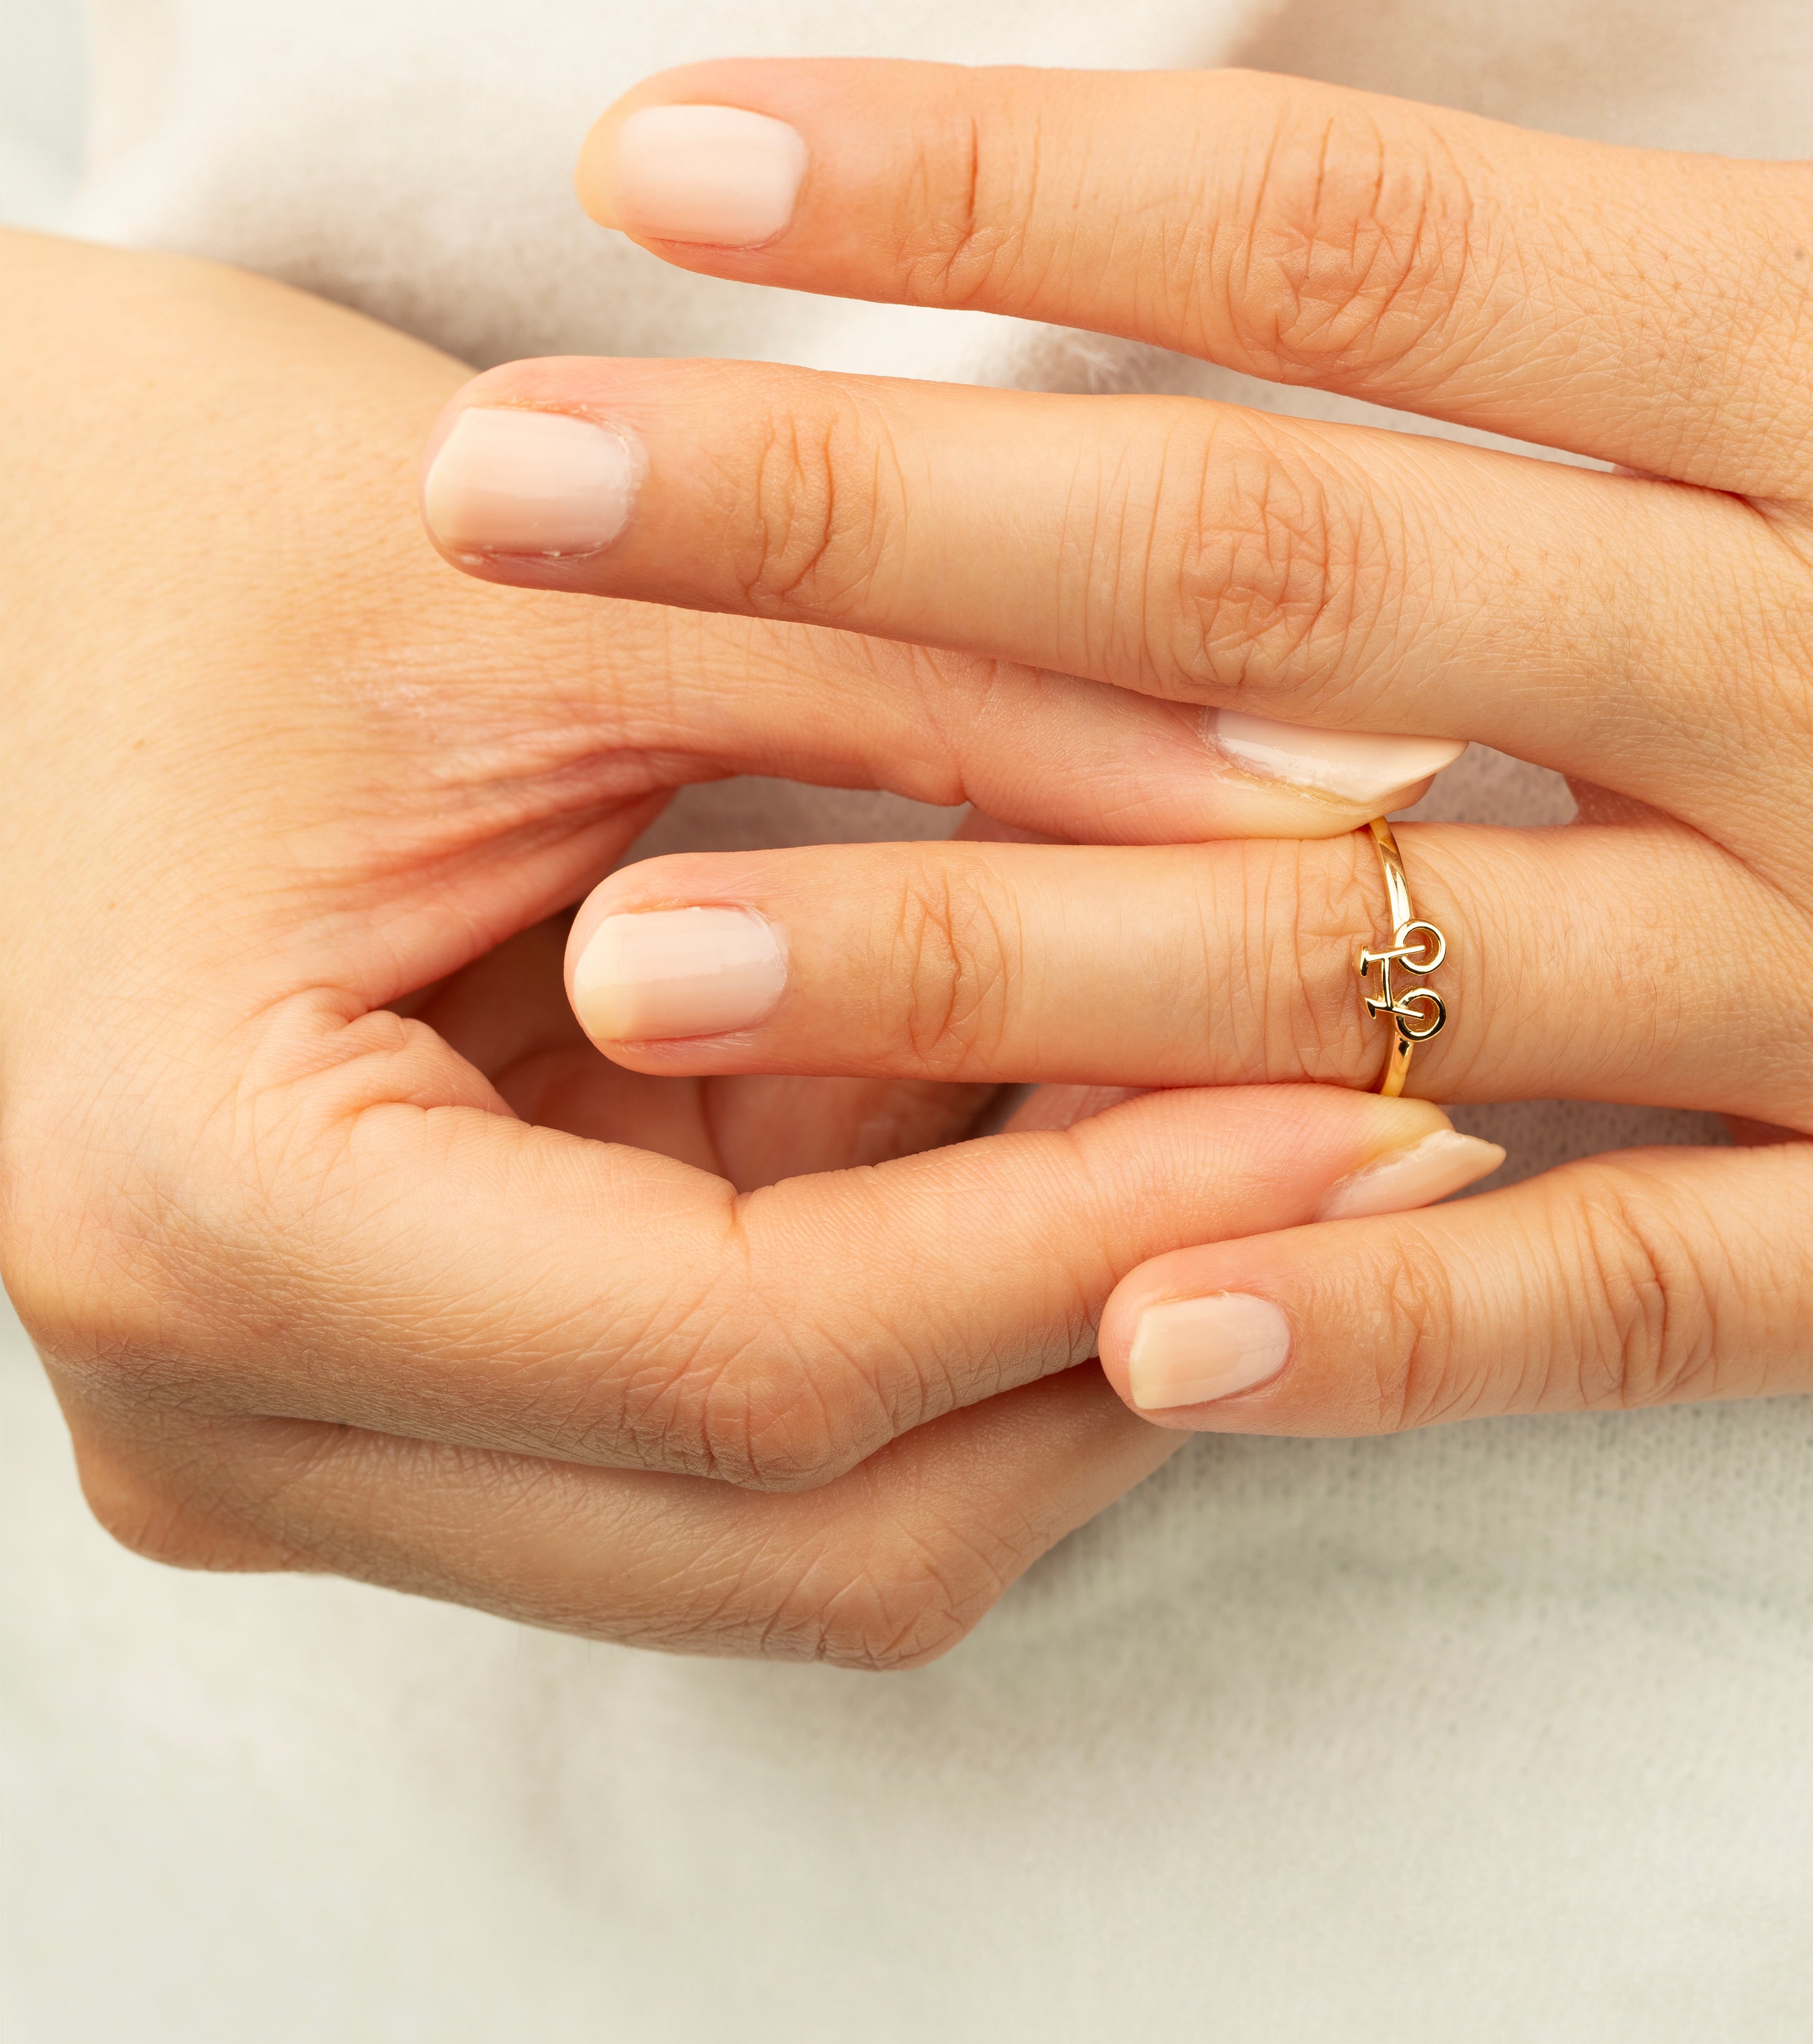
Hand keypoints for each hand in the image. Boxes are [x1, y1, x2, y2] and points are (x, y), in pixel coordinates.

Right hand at [0, 230, 1484, 1653]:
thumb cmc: (187, 519)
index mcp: (201, 1225)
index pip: (762, 1358)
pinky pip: (774, 1434)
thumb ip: (966, 693)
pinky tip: (1072, 1101)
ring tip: (1260, 1091)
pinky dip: (959, 1292)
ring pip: (820, 1524)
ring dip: (1064, 1326)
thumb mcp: (576, 586)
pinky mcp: (418, 1409)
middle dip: (1129, 1321)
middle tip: (1395, 1115)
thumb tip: (1352, 799)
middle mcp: (238, 1422)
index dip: (1107, 1241)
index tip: (1386, 1102)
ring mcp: (324, 1449)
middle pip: (816, 1514)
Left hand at [425, 0, 1812, 1434]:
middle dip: (853, 531)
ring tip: (659, 954)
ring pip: (1369, 961)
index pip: (1356, 253)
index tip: (686, 173)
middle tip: (511, 510)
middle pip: (1256, 575)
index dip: (994, 194)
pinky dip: (1386, 1307)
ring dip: (990, 955)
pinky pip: (1632, 1284)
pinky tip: (1130, 1314)